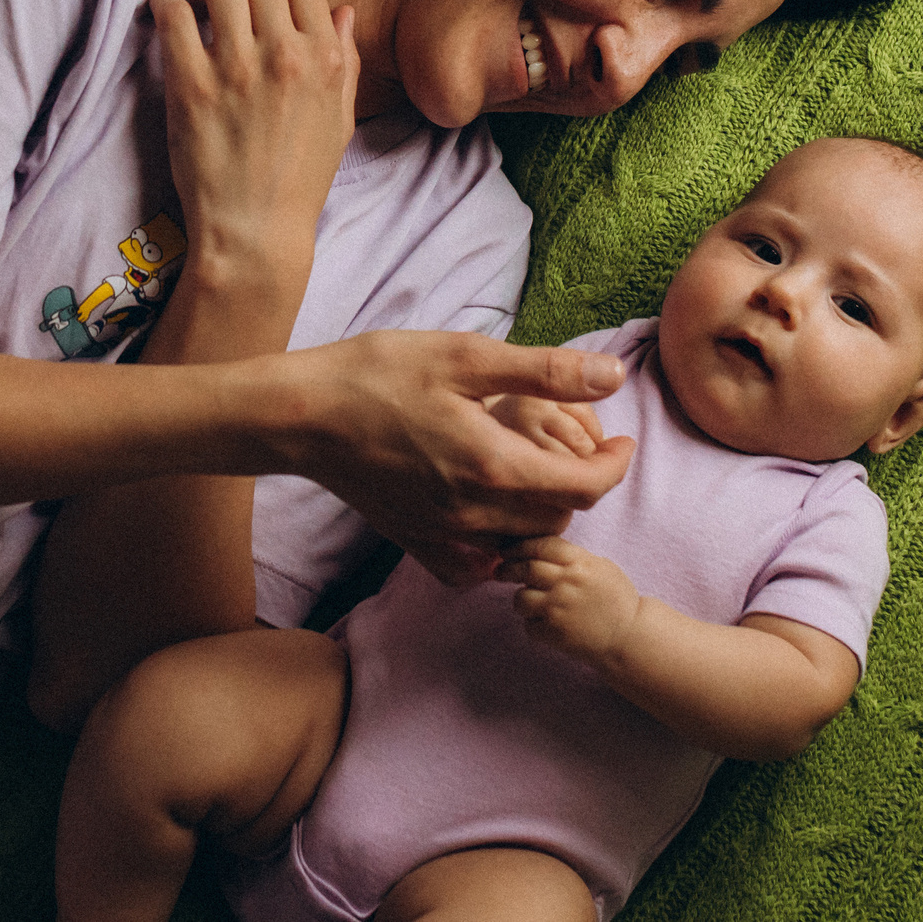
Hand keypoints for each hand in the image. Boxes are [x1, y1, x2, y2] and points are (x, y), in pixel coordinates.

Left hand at [150, 0, 357, 295]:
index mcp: (326, 61)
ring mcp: (238, 70)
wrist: (256, 233)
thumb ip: (346, 61)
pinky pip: (173, 15)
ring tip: (194, 5)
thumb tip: (342, 9)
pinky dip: (165, 3)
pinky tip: (165, 15)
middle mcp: (287, 57)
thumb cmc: (299, 181)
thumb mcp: (341, 121)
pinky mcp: (192, 86)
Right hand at [284, 331, 634, 586]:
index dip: (615, 463)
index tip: (620, 440)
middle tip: (570, 442)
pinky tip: (488, 507)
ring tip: (530, 467)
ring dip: (543, 510)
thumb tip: (613, 376)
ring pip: (524, 541)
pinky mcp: (418, 545)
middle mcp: (474, 514)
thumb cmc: (378, 375)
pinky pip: (480, 564)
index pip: (587, 486)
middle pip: (560, 516)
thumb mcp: (465, 356)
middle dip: (579, 482)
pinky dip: (499, 543)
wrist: (301, 416)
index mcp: (494, 465)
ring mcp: (444, 537)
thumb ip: (545, 372)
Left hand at [496, 535, 643, 665]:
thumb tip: (537, 549)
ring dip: (521, 599)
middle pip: (525, 569)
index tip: (508, 551)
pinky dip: (533, 625)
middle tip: (501, 571)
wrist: (630, 637)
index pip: (540, 545)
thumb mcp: (601, 567)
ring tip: (530, 602)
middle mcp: (566, 583)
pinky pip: (529, 625)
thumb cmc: (616, 599)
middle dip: (508, 569)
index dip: (519, 547)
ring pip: (520, 598)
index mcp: (580, 563)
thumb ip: (571, 557)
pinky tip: (546, 624)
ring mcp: (558, 609)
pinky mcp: (554, 633)